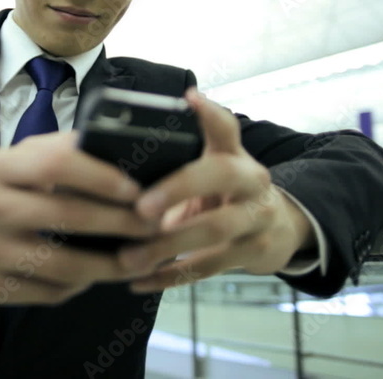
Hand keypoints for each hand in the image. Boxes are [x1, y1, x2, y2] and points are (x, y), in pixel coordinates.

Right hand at [0, 132, 158, 304]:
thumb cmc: (2, 192)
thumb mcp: (21, 163)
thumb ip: (62, 153)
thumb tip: (124, 151)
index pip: (55, 164)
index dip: (102, 177)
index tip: (138, 190)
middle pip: (66, 215)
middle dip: (120, 223)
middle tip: (153, 228)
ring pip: (63, 265)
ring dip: (110, 265)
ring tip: (138, 259)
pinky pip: (48, 292)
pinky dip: (79, 286)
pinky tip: (94, 276)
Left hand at [117, 89, 314, 291]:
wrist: (276, 229)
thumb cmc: (223, 194)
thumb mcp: (210, 169)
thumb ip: (177, 161)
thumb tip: (106, 166)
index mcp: (234, 154)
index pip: (226, 126)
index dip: (210, 113)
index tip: (188, 99)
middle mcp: (251, 179)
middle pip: (220, 175)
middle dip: (179, 189)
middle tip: (142, 208)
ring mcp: (257, 217)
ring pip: (215, 229)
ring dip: (168, 245)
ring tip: (129, 257)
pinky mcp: (254, 252)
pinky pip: (209, 267)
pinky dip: (171, 276)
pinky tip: (139, 282)